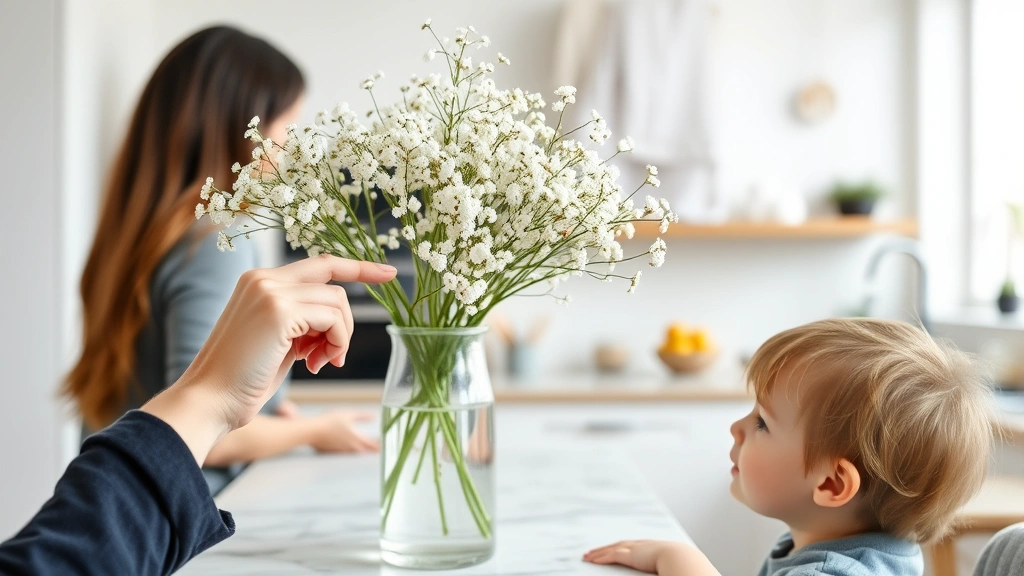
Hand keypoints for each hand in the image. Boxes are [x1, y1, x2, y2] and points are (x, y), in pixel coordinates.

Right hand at [142, 255, 395, 464]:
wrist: (209, 401)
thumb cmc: (242, 380)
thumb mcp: (277, 342)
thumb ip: (303, 323)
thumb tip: (336, 323)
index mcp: (260, 282)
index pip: (320, 264)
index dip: (356, 266)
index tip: (388, 272)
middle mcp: (264, 279)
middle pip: (333, 282)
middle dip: (347, 319)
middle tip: (337, 355)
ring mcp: (271, 291)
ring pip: (337, 302)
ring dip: (339, 338)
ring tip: (320, 364)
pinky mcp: (279, 309)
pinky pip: (333, 319)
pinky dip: (336, 343)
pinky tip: (316, 364)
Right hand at [310, 410, 378, 452]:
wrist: (312, 431)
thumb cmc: (329, 421)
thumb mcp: (348, 414)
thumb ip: (362, 416)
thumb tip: (373, 417)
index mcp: (357, 439)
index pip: (374, 446)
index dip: (382, 447)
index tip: (388, 446)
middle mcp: (351, 448)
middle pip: (367, 452)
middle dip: (374, 450)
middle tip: (381, 448)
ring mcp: (343, 452)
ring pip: (357, 454)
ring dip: (364, 451)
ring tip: (369, 448)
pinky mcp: (335, 453)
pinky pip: (348, 454)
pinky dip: (353, 452)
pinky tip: (352, 448)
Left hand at [584, 540, 716, 574]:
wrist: (681, 559)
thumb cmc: (681, 564)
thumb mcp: (672, 565)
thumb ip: (664, 566)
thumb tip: (663, 572)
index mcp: (651, 546)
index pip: (631, 546)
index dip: (620, 547)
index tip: (612, 550)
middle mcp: (641, 545)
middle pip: (618, 544)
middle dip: (604, 548)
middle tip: (592, 552)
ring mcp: (635, 548)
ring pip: (611, 549)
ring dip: (598, 552)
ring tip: (587, 556)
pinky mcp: (631, 555)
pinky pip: (611, 556)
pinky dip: (601, 558)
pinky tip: (592, 560)